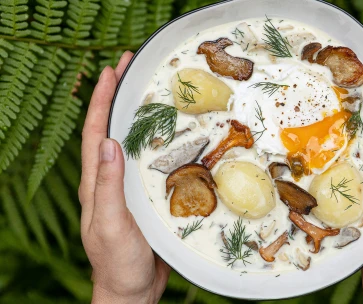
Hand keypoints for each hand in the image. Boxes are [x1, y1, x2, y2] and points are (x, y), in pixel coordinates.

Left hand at [79, 51, 170, 303]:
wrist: (132, 289)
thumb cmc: (118, 261)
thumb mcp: (111, 224)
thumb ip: (107, 186)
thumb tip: (108, 142)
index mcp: (96, 182)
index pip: (96, 132)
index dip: (102, 100)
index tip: (111, 70)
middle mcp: (110, 179)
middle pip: (113, 129)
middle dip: (118, 96)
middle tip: (132, 67)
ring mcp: (128, 187)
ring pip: (133, 142)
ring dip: (139, 114)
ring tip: (154, 90)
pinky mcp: (145, 196)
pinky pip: (150, 161)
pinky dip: (159, 141)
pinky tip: (175, 134)